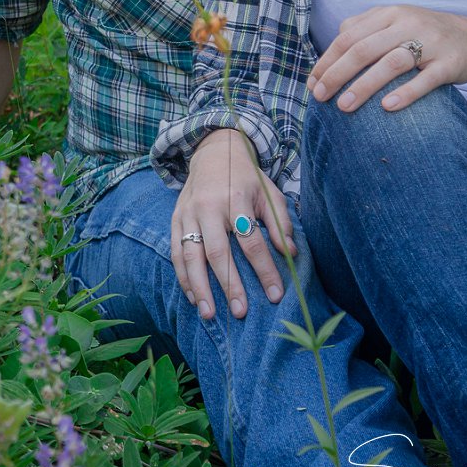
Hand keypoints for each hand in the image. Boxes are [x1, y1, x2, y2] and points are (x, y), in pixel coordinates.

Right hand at [170, 130, 295, 320]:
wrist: (214, 152)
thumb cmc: (247, 178)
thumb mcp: (269, 193)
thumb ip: (279, 222)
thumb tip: (291, 253)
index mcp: (236, 198)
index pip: (251, 240)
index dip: (264, 269)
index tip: (276, 294)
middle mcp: (209, 207)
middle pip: (218, 252)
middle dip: (230, 285)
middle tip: (241, 313)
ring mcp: (188, 213)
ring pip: (190, 256)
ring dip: (200, 288)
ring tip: (210, 314)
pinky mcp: (175, 219)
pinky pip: (175, 253)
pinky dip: (183, 277)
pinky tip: (194, 297)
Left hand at [309, 5, 466, 112]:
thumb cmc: (423, 36)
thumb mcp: (393, 24)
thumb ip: (362, 32)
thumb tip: (327, 56)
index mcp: (388, 14)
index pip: (348, 36)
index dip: (327, 61)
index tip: (312, 84)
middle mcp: (408, 23)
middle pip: (363, 49)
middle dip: (337, 74)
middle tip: (320, 98)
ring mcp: (431, 42)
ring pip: (391, 63)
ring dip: (364, 86)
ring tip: (344, 107)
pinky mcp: (450, 63)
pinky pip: (426, 79)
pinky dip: (406, 93)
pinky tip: (387, 107)